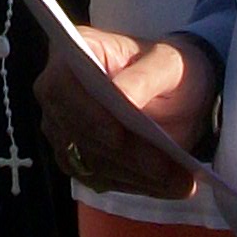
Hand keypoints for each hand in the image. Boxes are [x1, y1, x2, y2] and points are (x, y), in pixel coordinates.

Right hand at [32, 26, 214, 196]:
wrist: (176, 93)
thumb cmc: (168, 68)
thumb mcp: (168, 63)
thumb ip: (144, 77)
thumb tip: (122, 96)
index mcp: (73, 52)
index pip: (60, 85)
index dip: (85, 113)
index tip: (118, 135)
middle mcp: (58, 92)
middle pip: (77, 132)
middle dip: (124, 154)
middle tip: (167, 168)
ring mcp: (62, 128)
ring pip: (89, 161)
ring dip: (135, 175)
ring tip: (178, 180)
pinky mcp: (75, 158)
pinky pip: (99, 178)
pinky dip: (135, 184)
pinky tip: (167, 184)